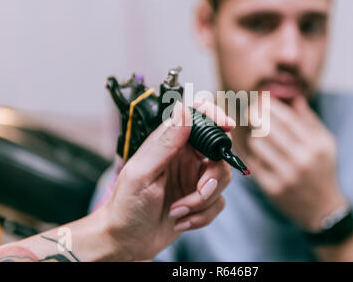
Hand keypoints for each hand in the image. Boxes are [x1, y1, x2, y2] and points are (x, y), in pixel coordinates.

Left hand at [97, 100, 234, 260]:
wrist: (126, 241)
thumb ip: (166, 143)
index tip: (227, 126)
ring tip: (178, 210)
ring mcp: (194, 179)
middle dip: (213, 176)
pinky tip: (180, 220)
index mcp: (169, 144)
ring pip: (222, 180)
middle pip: (219, 153)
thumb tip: (183, 110)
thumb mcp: (143, 172)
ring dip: (202, 201)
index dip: (215, 117)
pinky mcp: (199, 200)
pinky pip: (218, 203)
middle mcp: (185, 158)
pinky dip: (201, 215)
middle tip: (200, 189)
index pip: (197, 118)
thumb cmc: (126, 205)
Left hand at [245, 96, 347, 231]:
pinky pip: (254, 162)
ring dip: (255, 136)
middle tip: (252, 110)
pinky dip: (254, 155)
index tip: (262, 98)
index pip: (287, 118)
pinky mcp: (273, 188)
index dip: (271, 105)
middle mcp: (302, 160)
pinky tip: (260, 153)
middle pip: (268, 128)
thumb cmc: (323, 169)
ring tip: (259, 134)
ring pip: (257, 144)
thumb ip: (310, 120)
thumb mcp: (326, 144)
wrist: (323, 208)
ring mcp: (287, 175)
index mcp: (316, 146)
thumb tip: (295, 99)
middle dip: (257, 115)